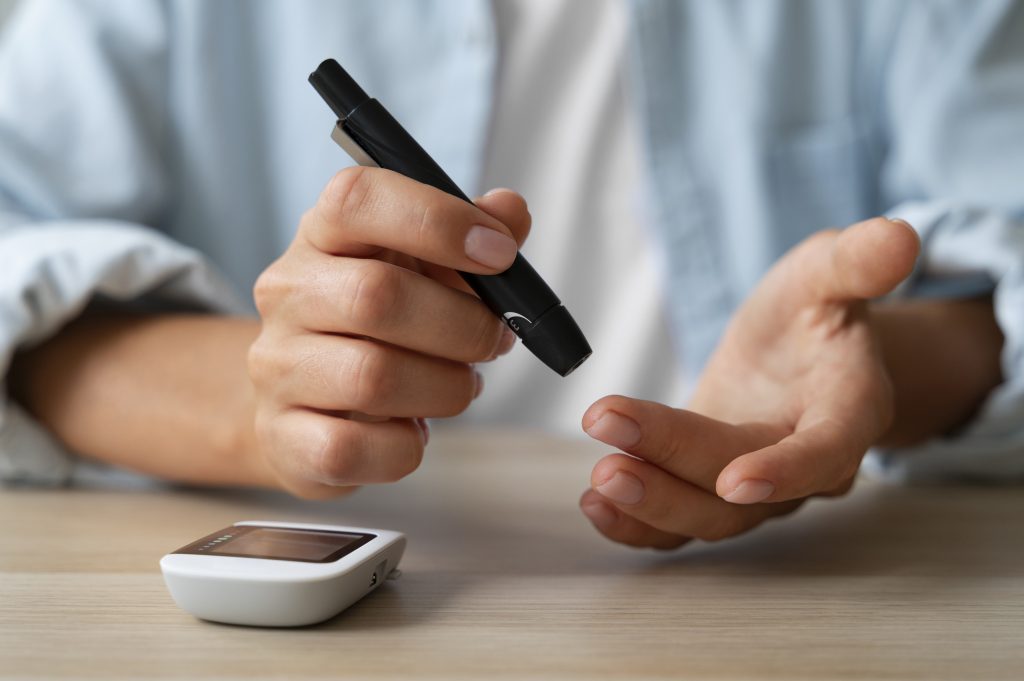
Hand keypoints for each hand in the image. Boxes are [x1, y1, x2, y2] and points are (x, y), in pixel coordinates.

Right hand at [248, 168, 529, 497]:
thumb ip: (472, 237)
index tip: (501, 253)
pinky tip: (411, 431)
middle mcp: (289, 293)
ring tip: (458, 386)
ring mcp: (277, 366)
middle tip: (494, 341)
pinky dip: (405, 447)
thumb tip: (510, 212)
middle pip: (377, 295)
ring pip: (373, 378)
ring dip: (445, 388)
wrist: (306, 405)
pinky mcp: (281, 437)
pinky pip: (352, 449)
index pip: (358, 200)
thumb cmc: (380, 329)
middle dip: (463, 325)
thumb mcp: (425, 269)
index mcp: (324, 235)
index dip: (438, 221)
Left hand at [579, 217, 919, 548]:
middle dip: (674, 469)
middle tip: (609, 447)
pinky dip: (640, 526)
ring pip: (709, 515)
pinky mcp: (713, 489)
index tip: (734, 479)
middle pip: (743, 486)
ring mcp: (759, 486)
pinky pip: (680, 526)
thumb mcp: (829, 272)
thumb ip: (857, 260)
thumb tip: (899, 235)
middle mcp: (808, 463)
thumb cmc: (814, 309)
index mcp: (849, 409)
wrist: (797, 350)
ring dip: (653, 503)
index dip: (785, 470)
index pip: (825, 451)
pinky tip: (595, 507)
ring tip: (599, 480)